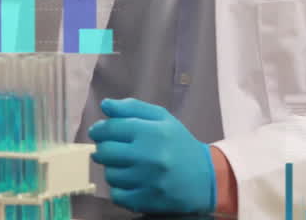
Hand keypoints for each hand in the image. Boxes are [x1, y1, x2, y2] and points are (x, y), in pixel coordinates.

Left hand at [88, 98, 216, 213]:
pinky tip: (129, 181)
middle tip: (110, 149)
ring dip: (112, 169)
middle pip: (105, 152)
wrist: (207, 178)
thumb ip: (131, 108)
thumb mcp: (161, 118)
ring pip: (110, 174)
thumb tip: (104, 105)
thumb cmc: (179, 144)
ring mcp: (149, 181)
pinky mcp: (149, 201)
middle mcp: (150, 156)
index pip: (110, 129)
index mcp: (153, 132)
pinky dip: (119, 189)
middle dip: (103, 149)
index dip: (99, 130)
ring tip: (124, 165)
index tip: (98, 132)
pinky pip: (117, 195)